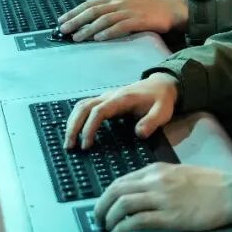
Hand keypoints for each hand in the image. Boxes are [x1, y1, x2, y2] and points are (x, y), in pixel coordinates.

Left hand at [57, 0, 188, 40]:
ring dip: (88, 29)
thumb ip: (112, 10)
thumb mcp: (128, 4)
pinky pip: (120, 26)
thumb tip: (94, 21)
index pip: (90, 4)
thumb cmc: (150, 9)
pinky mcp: (139, 20)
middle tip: (63, 30)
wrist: (172, 9)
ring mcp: (129, 10)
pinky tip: (99, 38)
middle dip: (76, 20)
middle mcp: (120, 2)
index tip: (61, 20)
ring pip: (104, 19)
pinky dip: (108, 32)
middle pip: (93, 11)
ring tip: (77, 38)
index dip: (74, 12)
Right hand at [64, 74, 178, 149]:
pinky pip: (86, 107)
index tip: (86, 144)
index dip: (90, 127)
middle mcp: (110, 96)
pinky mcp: (105, 101)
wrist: (161, 85)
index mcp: (122, 99)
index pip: (99, 111)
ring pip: (82, 106)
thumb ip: (152, 122)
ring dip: (72, 122)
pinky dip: (77, 118)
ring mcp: (106, 97)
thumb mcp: (162, 111)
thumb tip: (139, 134)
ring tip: (68, 142)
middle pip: (84, 107)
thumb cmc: (161, 100)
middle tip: (69, 146)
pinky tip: (74, 131)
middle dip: (74, 126)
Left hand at [94, 164, 231, 231]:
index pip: (121, 180)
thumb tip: (141, 193)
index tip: (104, 206)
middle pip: (116, 191)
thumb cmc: (211, 183)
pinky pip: (136, 221)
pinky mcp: (169, 216)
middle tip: (98, 220)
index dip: (107, 195)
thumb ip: (159, 180)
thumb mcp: (180, 173)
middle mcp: (155, 181)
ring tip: (107, 229)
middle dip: (101, 206)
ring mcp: (161, 198)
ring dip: (109, 219)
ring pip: (122, 205)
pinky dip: (122, 229)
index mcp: (157, 170)